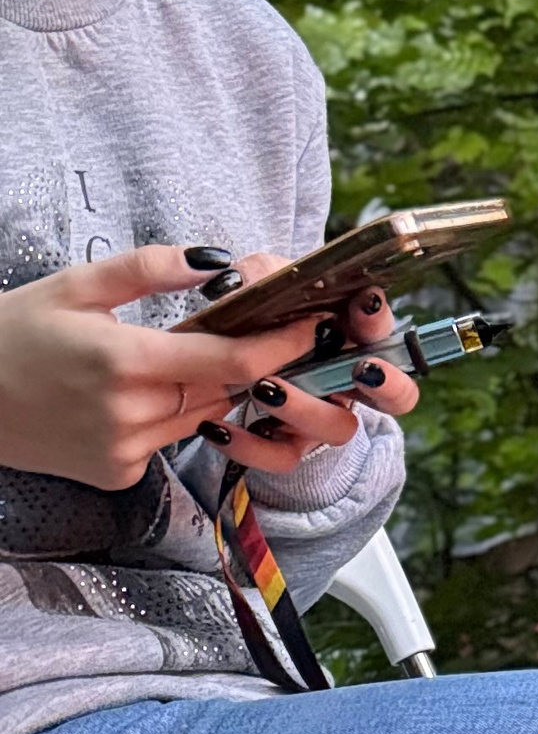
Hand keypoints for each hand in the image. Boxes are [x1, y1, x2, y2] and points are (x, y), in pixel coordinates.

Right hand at [0, 247, 350, 489]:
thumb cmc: (12, 333)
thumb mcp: (76, 286)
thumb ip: (150, 268)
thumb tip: (217, 259)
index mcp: (124, 362)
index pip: (229, 359)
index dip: (279, 344)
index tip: (312, 325)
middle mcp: (130, 414)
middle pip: (222, 389)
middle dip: (249, 361)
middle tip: (268, 330)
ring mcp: (123, 451)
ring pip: (200, 417)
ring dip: (207, 388)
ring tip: (187, 355)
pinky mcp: (116, 474)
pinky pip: (168, 441)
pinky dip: (170, 415)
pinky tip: (139, 394)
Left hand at [218, 273, 419, 477]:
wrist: (189, 369)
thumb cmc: (242, 320)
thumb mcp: (252, 287)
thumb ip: (265, 277)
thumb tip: (273, 293)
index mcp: (347, 338)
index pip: (384, 333)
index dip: (380, 324)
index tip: (362, 306)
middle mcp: (343, 382)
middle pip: (397, 396)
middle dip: (389, 384)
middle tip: (361, 369)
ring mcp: (319, 418)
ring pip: (340, 429)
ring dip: (307, 409)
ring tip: (264, 388)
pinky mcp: (285, 446)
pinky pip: (284, 459)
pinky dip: (252, 447)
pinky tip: (218, 427)